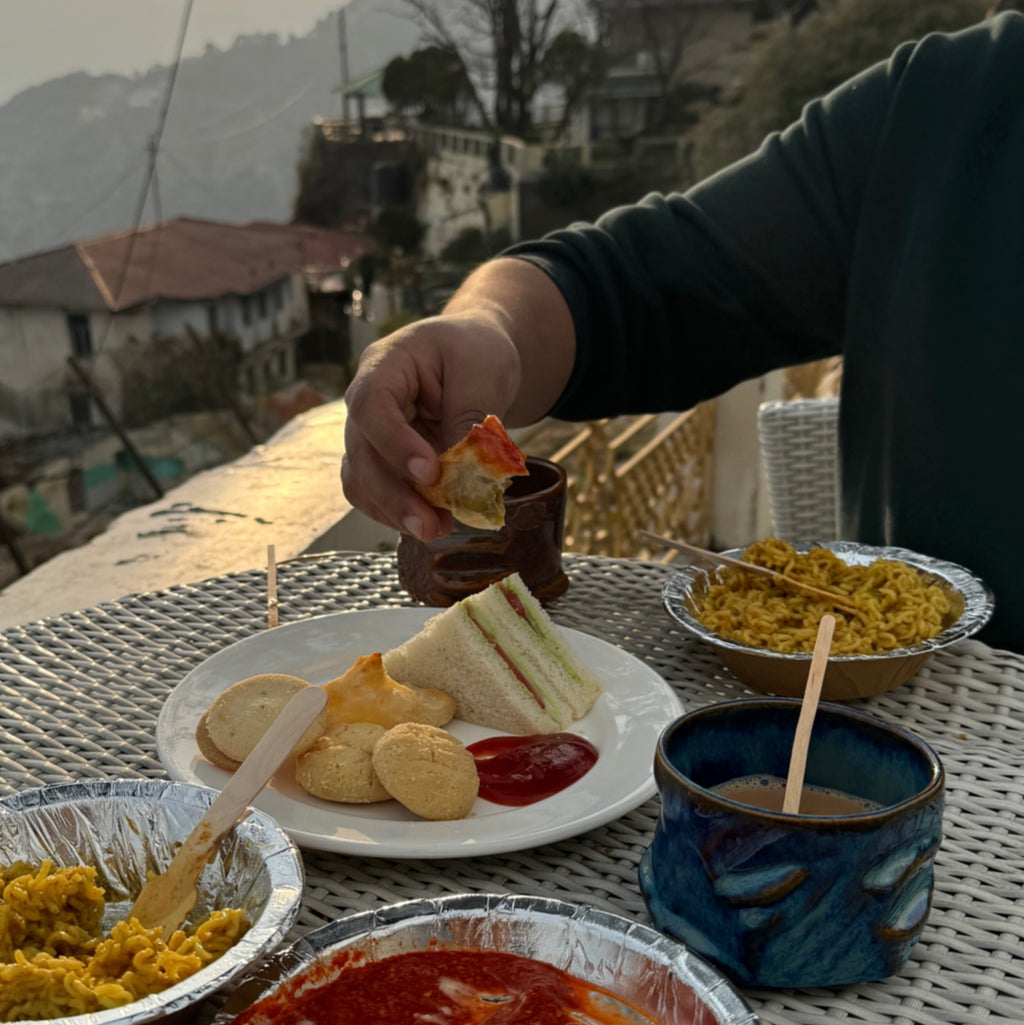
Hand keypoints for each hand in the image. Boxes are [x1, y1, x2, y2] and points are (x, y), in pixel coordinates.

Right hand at [341, 312, 520, 540]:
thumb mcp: (483, 371)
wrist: (475, 355)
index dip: (394, 443)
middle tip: (429, 525)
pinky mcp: (384, 460)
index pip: (372, 405)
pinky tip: (434, 523)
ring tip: (437, 529)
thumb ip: (468, 418)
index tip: (429, 473)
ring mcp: (371, 433)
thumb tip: (460, 473)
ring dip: (394, 511)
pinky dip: (400, 512)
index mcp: (385, 364)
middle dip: (393, 495)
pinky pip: (377, 493)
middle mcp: (367, 401)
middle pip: (361, 452)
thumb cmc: (476, 351)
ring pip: (361, 480)